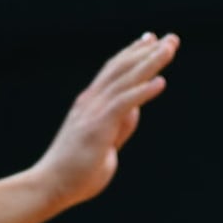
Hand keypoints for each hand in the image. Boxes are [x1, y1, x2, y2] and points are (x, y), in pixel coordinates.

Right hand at [31, 32, 179, 211]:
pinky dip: (143, 91)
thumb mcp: (104, 143)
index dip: (134, 53)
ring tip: (168, 49)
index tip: (151, 39)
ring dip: (149, 63)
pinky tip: (161, 81)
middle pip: (122, 68)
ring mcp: (93, 112)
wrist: (51, 185)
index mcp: (91, 103)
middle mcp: (91, 100)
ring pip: (125, 80)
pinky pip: (123, 104)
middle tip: (170, 38)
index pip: (115, 70)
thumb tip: (134, 110)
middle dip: (147, 51)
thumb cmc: (76, 171)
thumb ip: (119, 125)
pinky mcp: (97, 127)